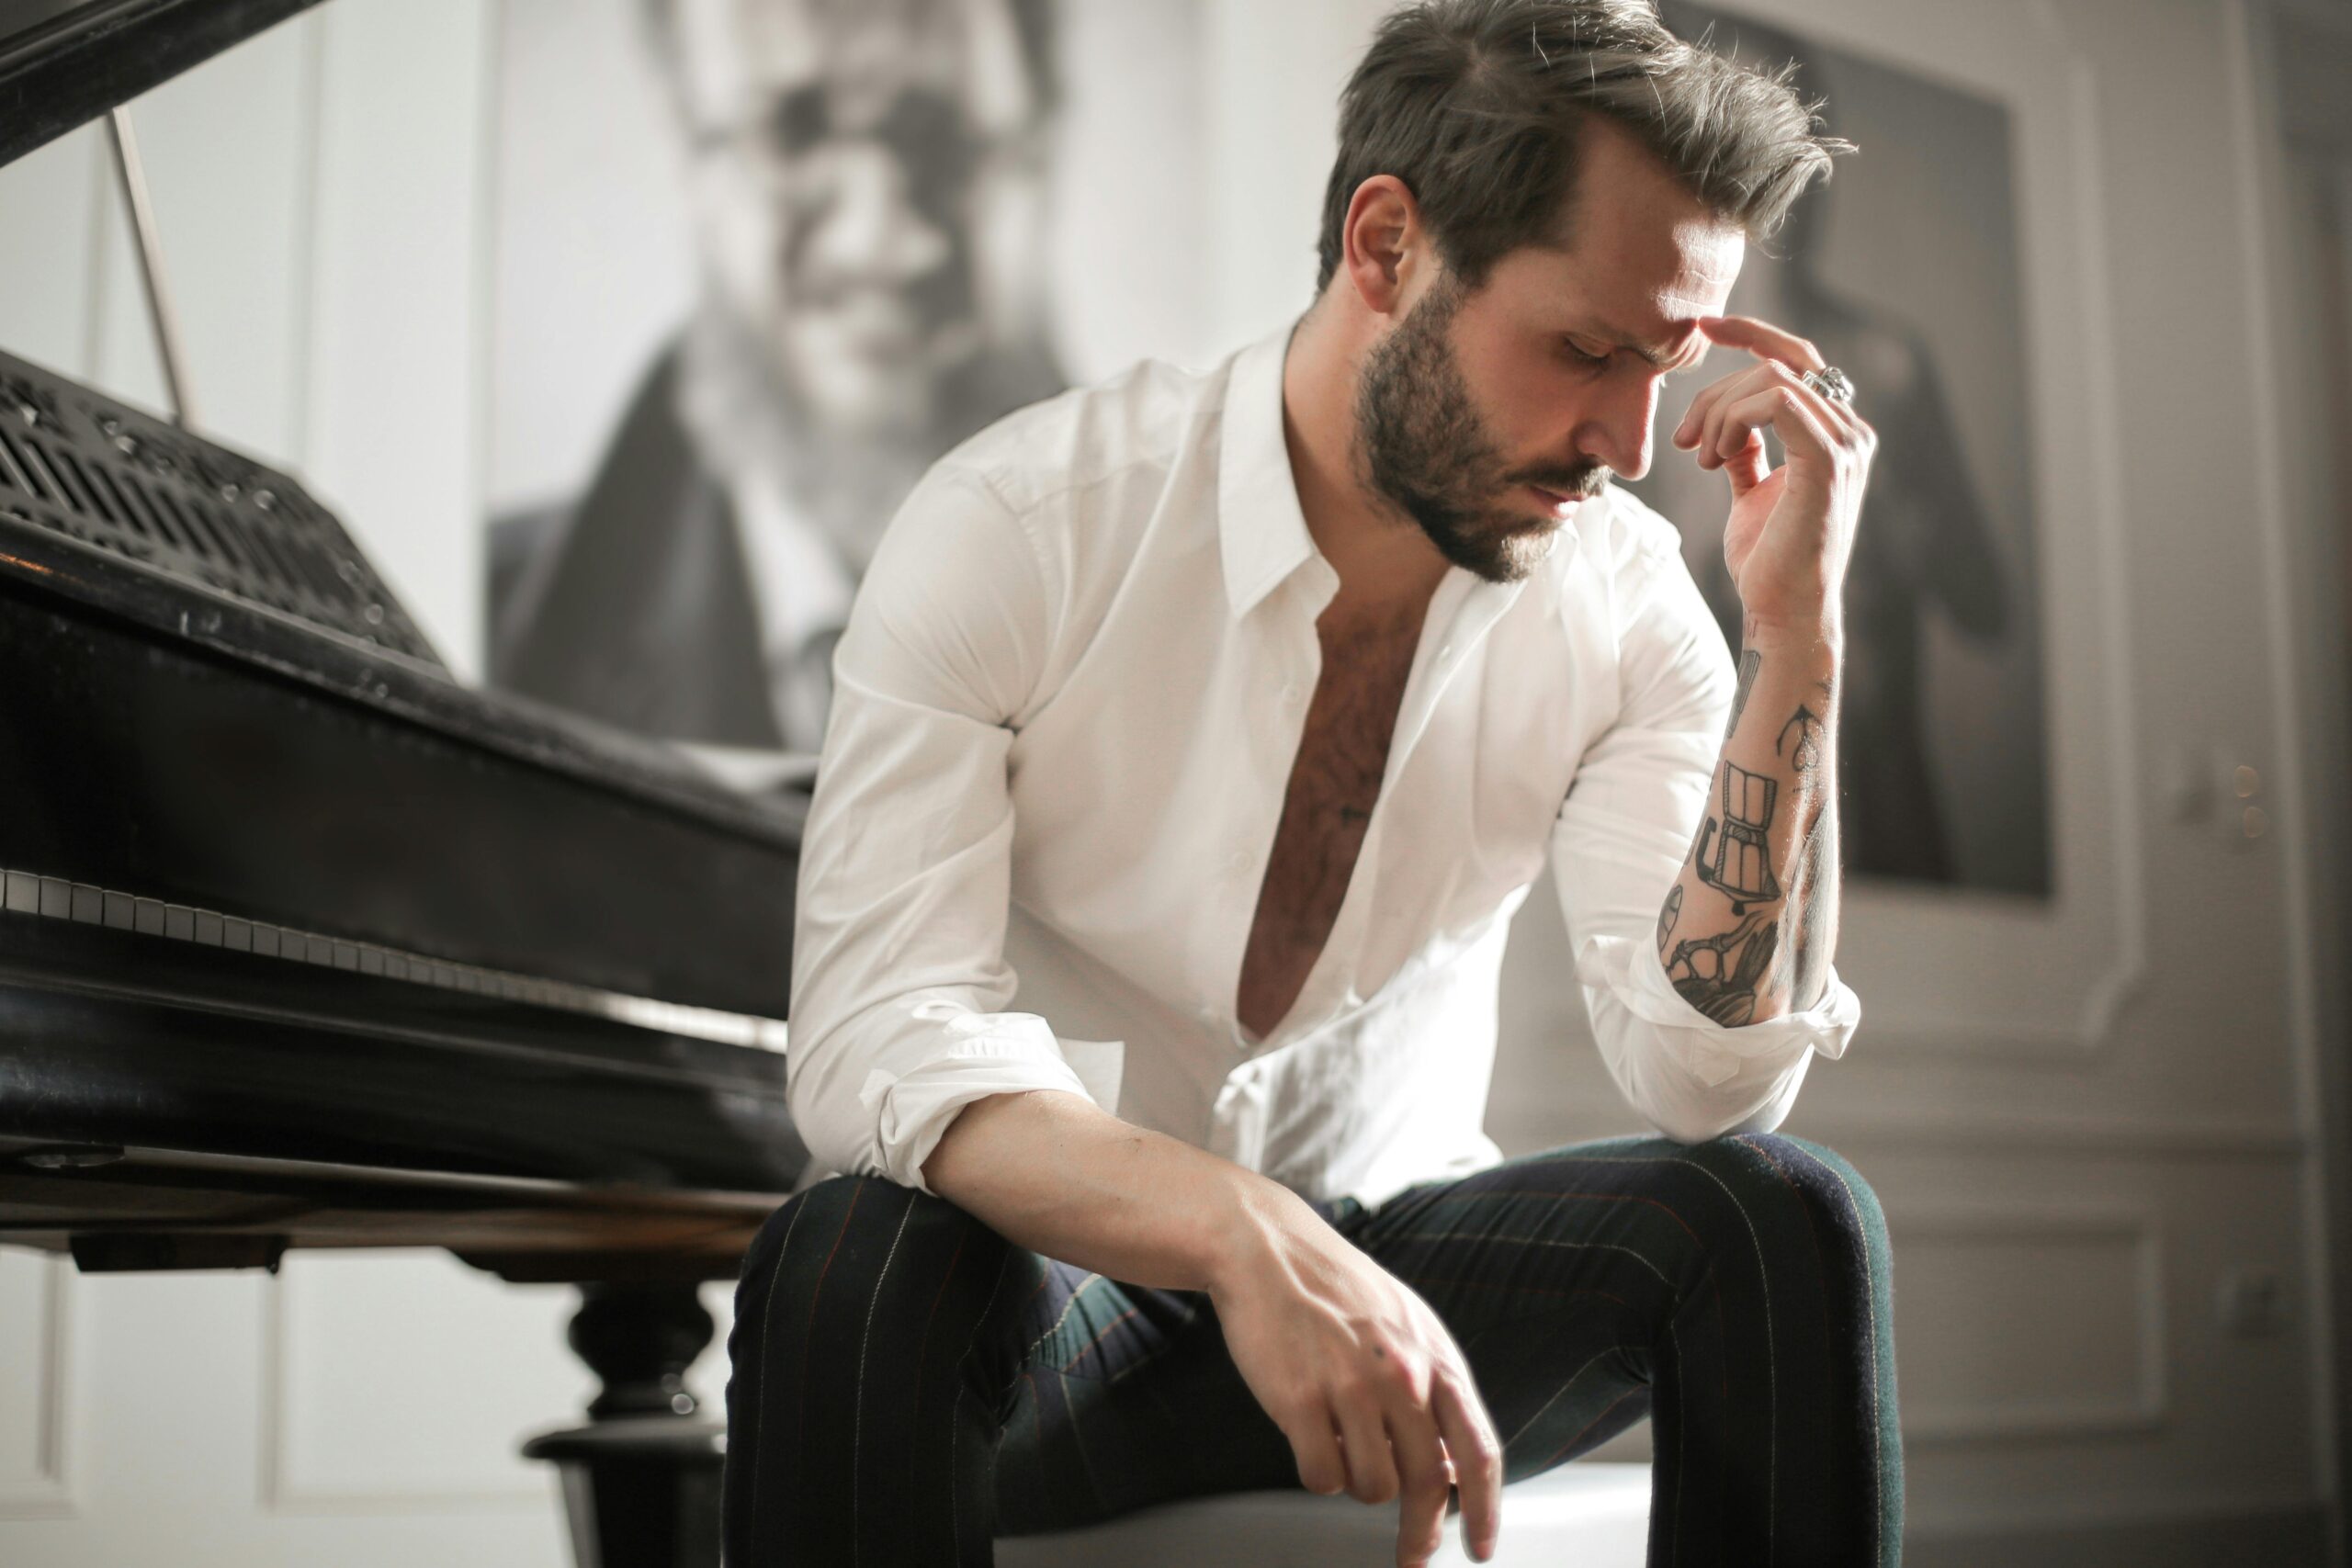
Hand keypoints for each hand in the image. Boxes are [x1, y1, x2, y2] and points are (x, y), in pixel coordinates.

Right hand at [1207, 1189, 1502, 1566]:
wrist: (1268, 1249)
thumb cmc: (1337, 1290)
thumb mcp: (1407, 1327)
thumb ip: (1435, 1391)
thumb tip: (1451, 1467)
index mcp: (1435, 1357)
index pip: (1478, 1450)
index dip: (1485, 1510)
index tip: (1479, 1547)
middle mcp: (1402, 1374)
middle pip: (1426, 1484)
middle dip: (1420, 1533)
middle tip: (1411, 1557)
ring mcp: (1351, 1387)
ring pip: (1371, 1487)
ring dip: (1358, 1483)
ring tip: (1339, 1442)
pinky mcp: (1300, 1399)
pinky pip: (1321, 1477)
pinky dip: (1318, 1473)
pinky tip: (1309, 1438)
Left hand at [1670, 314, 1876, 639]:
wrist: (1782, 613)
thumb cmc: (1768, 562)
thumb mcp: (1751, 493)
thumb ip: (1748, 453)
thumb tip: (1728, 429)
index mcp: (1834, 433)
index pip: (1796, 360)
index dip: (1750, 333)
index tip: (1702, 328)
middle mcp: (1850, 432)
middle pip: (1777, 365)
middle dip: (1715, 392)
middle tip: (1683, 438)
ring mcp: (1846, 445)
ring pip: (1772, 379)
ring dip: (1718, 411)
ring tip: (1700, 456)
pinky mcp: (1828, 462)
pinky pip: (1778, 401)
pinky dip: (1734, 419)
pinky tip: (1715, 457)